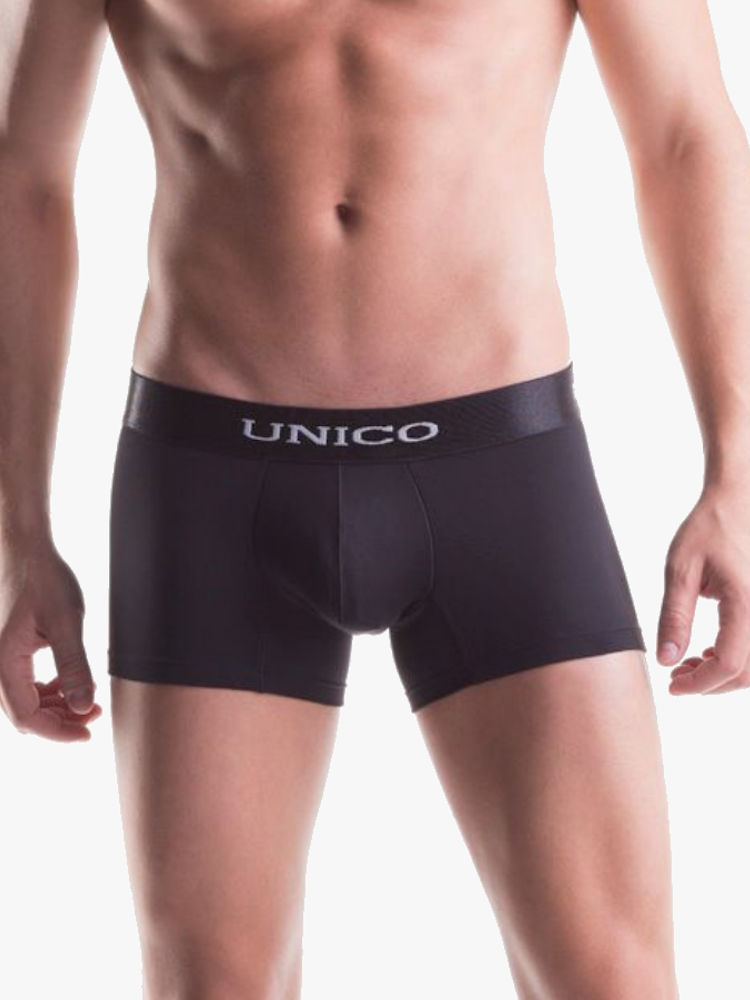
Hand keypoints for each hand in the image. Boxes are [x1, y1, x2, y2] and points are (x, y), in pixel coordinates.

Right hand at [0, 537, 102, 738]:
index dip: (59, 732)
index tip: (89, 731)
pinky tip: (70, 682)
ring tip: (87, 698)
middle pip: (24, 714)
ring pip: (24, 701)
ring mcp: (0, 658)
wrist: (25, 549)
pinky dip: (48, 691)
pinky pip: (24, 684)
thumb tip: (83, 707)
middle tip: (95, 714)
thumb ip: (74, 666)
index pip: (27, 718)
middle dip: (60, 721)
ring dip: (56, 707)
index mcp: (4, 662)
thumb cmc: (44, 579)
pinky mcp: (8, 650)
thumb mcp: (66, 623)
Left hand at [657, 482, 749, 694]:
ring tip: (689, 666)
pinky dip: (737, 661)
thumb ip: (674, 616)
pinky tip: (708, 652)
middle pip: (747, 674)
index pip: (728, 663)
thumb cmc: (708, 530)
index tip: (672, 684)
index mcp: (746, 602)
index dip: (699, 683)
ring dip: (724, 676)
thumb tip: (666, 659)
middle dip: (710, 685)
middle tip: (677, 678)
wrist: (737, 504)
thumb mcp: (680, 570)